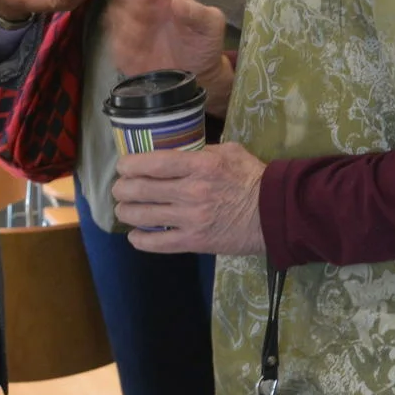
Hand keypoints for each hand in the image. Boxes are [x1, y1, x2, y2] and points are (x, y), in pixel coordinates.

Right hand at [103, 0, 226, 85]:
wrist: (199, 74)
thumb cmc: (205, 44)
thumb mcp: (211, 27)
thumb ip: (199, 13)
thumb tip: (177, 1)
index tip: (141, 13)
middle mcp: (144, 6)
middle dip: (123, 14)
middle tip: (137, 34)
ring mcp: (132, 26)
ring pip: (111, 18)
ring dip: (120, 33)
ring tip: (138, 49)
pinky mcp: (125, 46)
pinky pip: (112, 42)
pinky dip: (119, 49)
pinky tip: (137, 58)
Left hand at [110, 141, 264, 254]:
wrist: (275, 213)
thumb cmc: (253, 178)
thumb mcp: (230, 151)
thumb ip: (201, 150)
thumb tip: (177, 151)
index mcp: (201, 165)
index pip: (153, 163)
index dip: (130, 164)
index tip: (123, 166)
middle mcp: (192, 191)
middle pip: (142, 189)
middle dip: (123, 188)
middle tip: (120, 188)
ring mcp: (191, 219)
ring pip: (144, 216)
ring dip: (126, 212)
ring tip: (123, 209)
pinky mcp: (195, 241)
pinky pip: (159, 244)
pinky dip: (141, 240)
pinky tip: (135, 236)